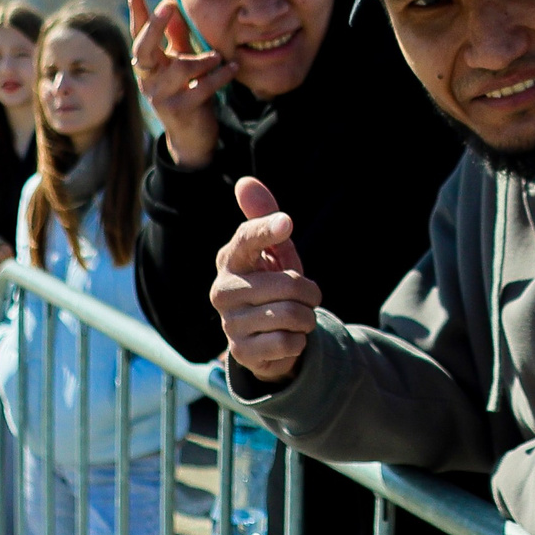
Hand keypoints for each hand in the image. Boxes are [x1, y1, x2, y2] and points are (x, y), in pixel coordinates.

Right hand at [127, 0, 236, 170]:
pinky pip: (200, 87)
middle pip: (143, 48)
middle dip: (156, 25)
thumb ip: (178, 38)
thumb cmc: (188, 92)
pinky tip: (232, 69)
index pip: (138, 33)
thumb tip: (173, 4)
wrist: (193, 136)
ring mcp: (159, 96)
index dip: (136, 10)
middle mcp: (148, 79)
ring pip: (180, 68)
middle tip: (169, 4)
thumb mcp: (183, 62)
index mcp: (148, 64)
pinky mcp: (178, 110)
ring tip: (220, 56)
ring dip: (203, 59)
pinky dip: (219, 76)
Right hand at [211, 176, 322, 382]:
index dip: (266, 230)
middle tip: (307, 297)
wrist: (267, 338)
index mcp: (230, 259)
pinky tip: (288, 339)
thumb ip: (263, 217)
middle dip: (311, 293)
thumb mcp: (275, 251)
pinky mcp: (241, 352)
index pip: (246, 239)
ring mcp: (229, 323)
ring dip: (307, 318)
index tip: (286, 223)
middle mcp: (223, 290)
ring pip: (292, 315)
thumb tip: (245, 181)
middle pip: (288, 285)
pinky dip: (299, 341)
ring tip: (297, 318)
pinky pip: (288, 343)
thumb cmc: (271, 284)